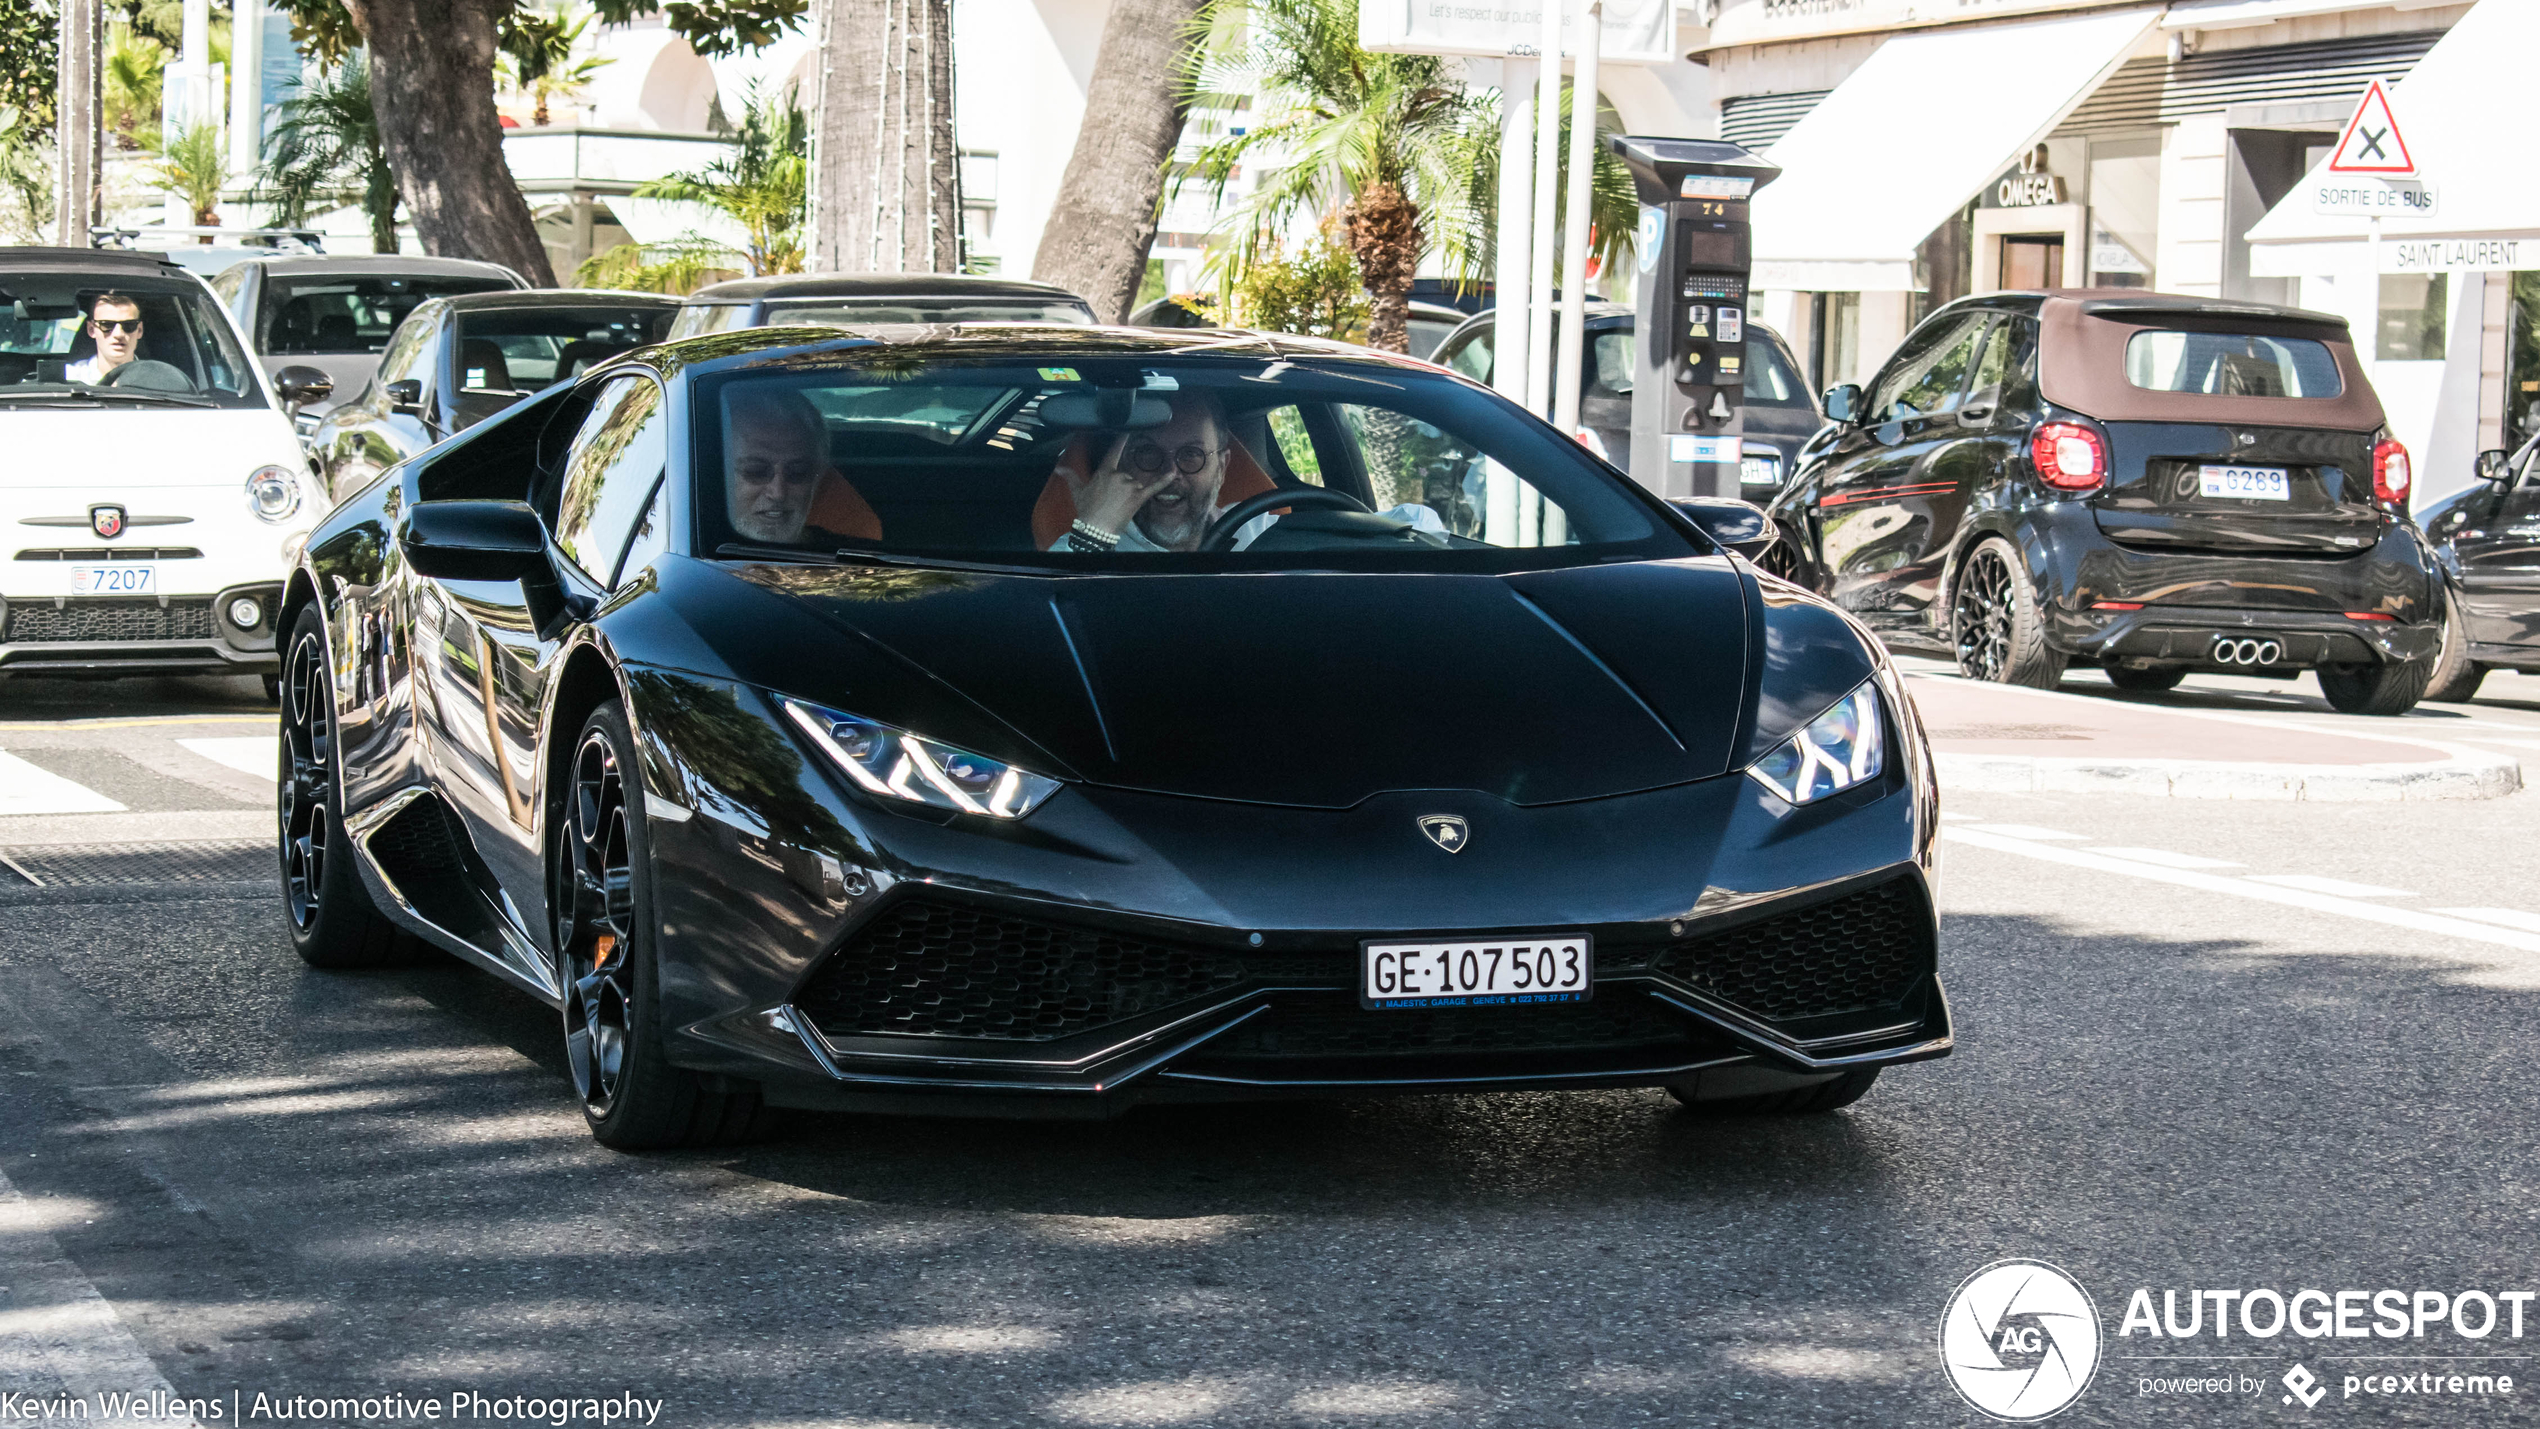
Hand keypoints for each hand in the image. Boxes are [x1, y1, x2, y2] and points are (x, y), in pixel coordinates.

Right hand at [1060, 434, 1174, 536]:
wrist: (1095, 528)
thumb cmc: (1086, 510)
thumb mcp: (1077, 491)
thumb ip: (1070, 476)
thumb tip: (1059, 469)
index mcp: (1105, 471)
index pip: (1114, 452)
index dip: (1121, 441)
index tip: (1127, 431)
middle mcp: (1119, 475)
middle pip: (1125, 474)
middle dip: (1120, 486)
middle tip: (1110, 501)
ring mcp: (1130, 486)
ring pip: (1135, 484)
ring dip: (1130, 493)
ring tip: (1119, 506)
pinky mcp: (1139, 497)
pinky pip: (1154, 487)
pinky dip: (1164, 481)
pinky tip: (1173, 473)